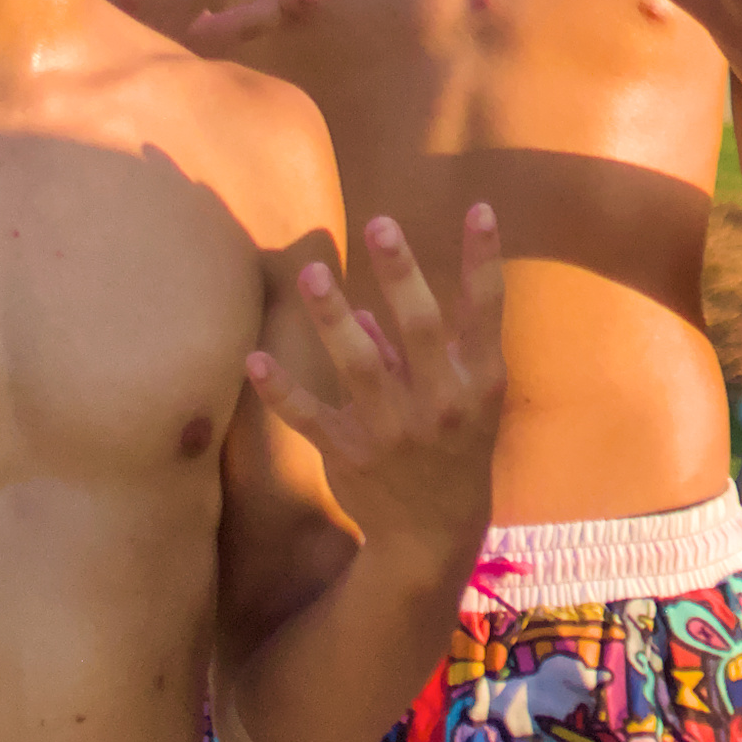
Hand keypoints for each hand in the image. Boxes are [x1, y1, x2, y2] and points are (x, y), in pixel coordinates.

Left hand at [247, 207, 509, 555]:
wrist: (435, 533)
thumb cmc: (454, 450)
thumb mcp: (461, 398)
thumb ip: (419, 353)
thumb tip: (362, 310)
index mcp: (478, 382)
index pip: (486, 310)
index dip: (484, 259)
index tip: (478, 208)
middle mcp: (441, 403)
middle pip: (419, 327)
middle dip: (399, 274)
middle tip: (380, 224)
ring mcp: (395, 431)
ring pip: (360, 366)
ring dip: (333, 318)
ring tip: (311, 272)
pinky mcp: (351, 455)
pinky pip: (311, 417)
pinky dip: (282, 391)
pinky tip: (256, 359)